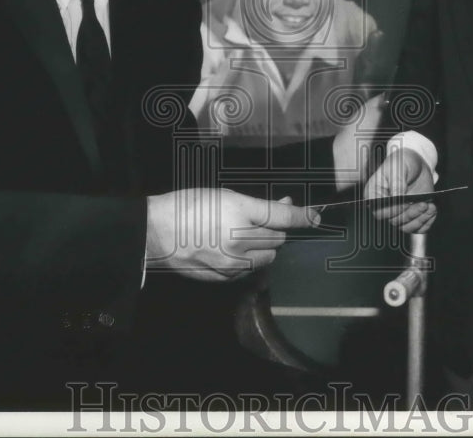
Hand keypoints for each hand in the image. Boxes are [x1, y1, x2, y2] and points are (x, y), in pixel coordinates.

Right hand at [145, 190, 318, 280]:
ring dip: (264, 247)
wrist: (156, 231)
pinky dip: (249, 261)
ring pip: (267, 258)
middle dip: (275, 229)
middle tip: (262, 221)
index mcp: (240, 212)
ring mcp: (233, 262)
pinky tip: (233, 250)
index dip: (303, 215)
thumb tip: (285, 206)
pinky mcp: (224, 277)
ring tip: (245, 236)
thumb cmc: (188, 205)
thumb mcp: (224, 195)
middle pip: (277, 239)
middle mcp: (240, 240)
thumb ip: (257, 205)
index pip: (282, 216)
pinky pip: (249, 270)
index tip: (316, 216)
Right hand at [363, 147, 436, 232]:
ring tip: (429, 206)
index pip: (379, 211)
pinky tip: (432, 209)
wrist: (417, 163)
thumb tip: (396, 197)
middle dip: (410, 214)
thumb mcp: (398, 167)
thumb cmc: (403, 162)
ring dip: (419, 219)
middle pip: (394, 221)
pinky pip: (418, 228)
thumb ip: (397, 183)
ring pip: (406, 227)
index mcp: (375, 194)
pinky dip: (427, 222)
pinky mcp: (412, 216)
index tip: (405, 202)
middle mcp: (385, 206)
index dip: (392, 210)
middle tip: (422, 203)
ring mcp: (399, 212)